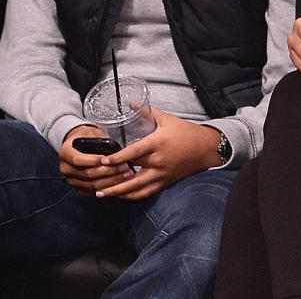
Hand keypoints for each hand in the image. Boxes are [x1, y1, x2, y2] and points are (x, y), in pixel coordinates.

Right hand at [59, 124, 133, 195]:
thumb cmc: (87, 137)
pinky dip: (107, 189)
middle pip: (87, 174)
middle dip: (108, 171)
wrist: (79, 144)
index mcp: (65, 152)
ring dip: (111, 181)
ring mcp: (71, 180)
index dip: (93, 160)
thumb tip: (114, 153)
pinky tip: (120, 184)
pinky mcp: (78, 187)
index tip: (108, 159)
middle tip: (124, 167)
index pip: (77, 159)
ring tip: (126, 175)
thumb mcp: (91, 133)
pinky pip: (93, 192)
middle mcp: (65, 168)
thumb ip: (99, 142)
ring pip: (92, 185)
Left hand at [92, 107, 220, 200]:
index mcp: (157, 144)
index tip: (103, 161)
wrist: (206, 149)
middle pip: (131, 173)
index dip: (117, 158)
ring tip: (101, 193)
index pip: (134, 153)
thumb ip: (148, 112)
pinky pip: (146, 193)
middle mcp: (158, 161)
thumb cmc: (186, 132)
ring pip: (136, 188)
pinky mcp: (165, 182)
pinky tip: (120, 195)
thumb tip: (131, 103)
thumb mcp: (167, 119)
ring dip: (118, 192)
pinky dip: (132, 195)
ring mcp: (161, 174)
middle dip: (112, 177)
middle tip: (95, 180)